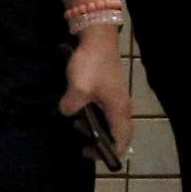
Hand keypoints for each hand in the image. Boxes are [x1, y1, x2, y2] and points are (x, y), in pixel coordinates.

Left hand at [62, 26, 134, 159]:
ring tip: (76, 123)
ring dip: (95, 128)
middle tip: (80, 139)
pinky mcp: (110, 91)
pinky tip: (78, 111)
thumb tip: (68, 113)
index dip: (107, 153)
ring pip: (110, 123)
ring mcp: (117, 98)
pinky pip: (105, 112)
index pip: (121, 141)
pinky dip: (93, 117)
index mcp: (119, 110)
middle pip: (118, 134)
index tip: (88, 152)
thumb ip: (71, 107)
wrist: (97, 38)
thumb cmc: (91, 65)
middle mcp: (122, 107)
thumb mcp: (78, 89)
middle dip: (100, 142)